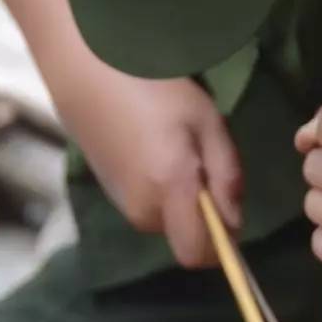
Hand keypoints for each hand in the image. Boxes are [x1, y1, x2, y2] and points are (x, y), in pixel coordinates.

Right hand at [72, 74, 242, 267]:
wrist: (87, 67)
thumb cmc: (155, 86)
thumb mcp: (207, 123)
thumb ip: (227, 176)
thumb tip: (235, 223)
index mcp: (170, 191)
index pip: (197, 254)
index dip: (220, 246)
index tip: (230, 212)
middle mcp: (143, 210)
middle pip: (186, 236)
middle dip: (204, 212)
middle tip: (203, 160)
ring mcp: (122, 204)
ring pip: (168, 219)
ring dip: (182, 197)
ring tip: (176, 148)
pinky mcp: (110, 194)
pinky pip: (150, 204)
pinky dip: (161, 188)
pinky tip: (153, 147)